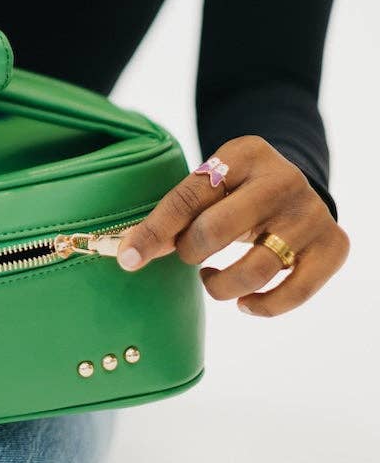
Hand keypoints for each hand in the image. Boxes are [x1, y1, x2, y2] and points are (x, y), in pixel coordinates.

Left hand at [114, 135, 349, 315]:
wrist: (296, 188)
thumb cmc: (235, 193)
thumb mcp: (206, 190)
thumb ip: (173, 218)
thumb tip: (128, 255)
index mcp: (243, 155)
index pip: (187, 198)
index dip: (154, 232)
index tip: (128, 259)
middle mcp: (282, 180)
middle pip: (216, 231)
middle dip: (190, 252)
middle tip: (190, 255)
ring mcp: (311, 214)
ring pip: (256, 269)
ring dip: (221, 287)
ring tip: (212, 280)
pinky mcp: (333, 245)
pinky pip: (296, 292)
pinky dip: (263, 307)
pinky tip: (244, 302)